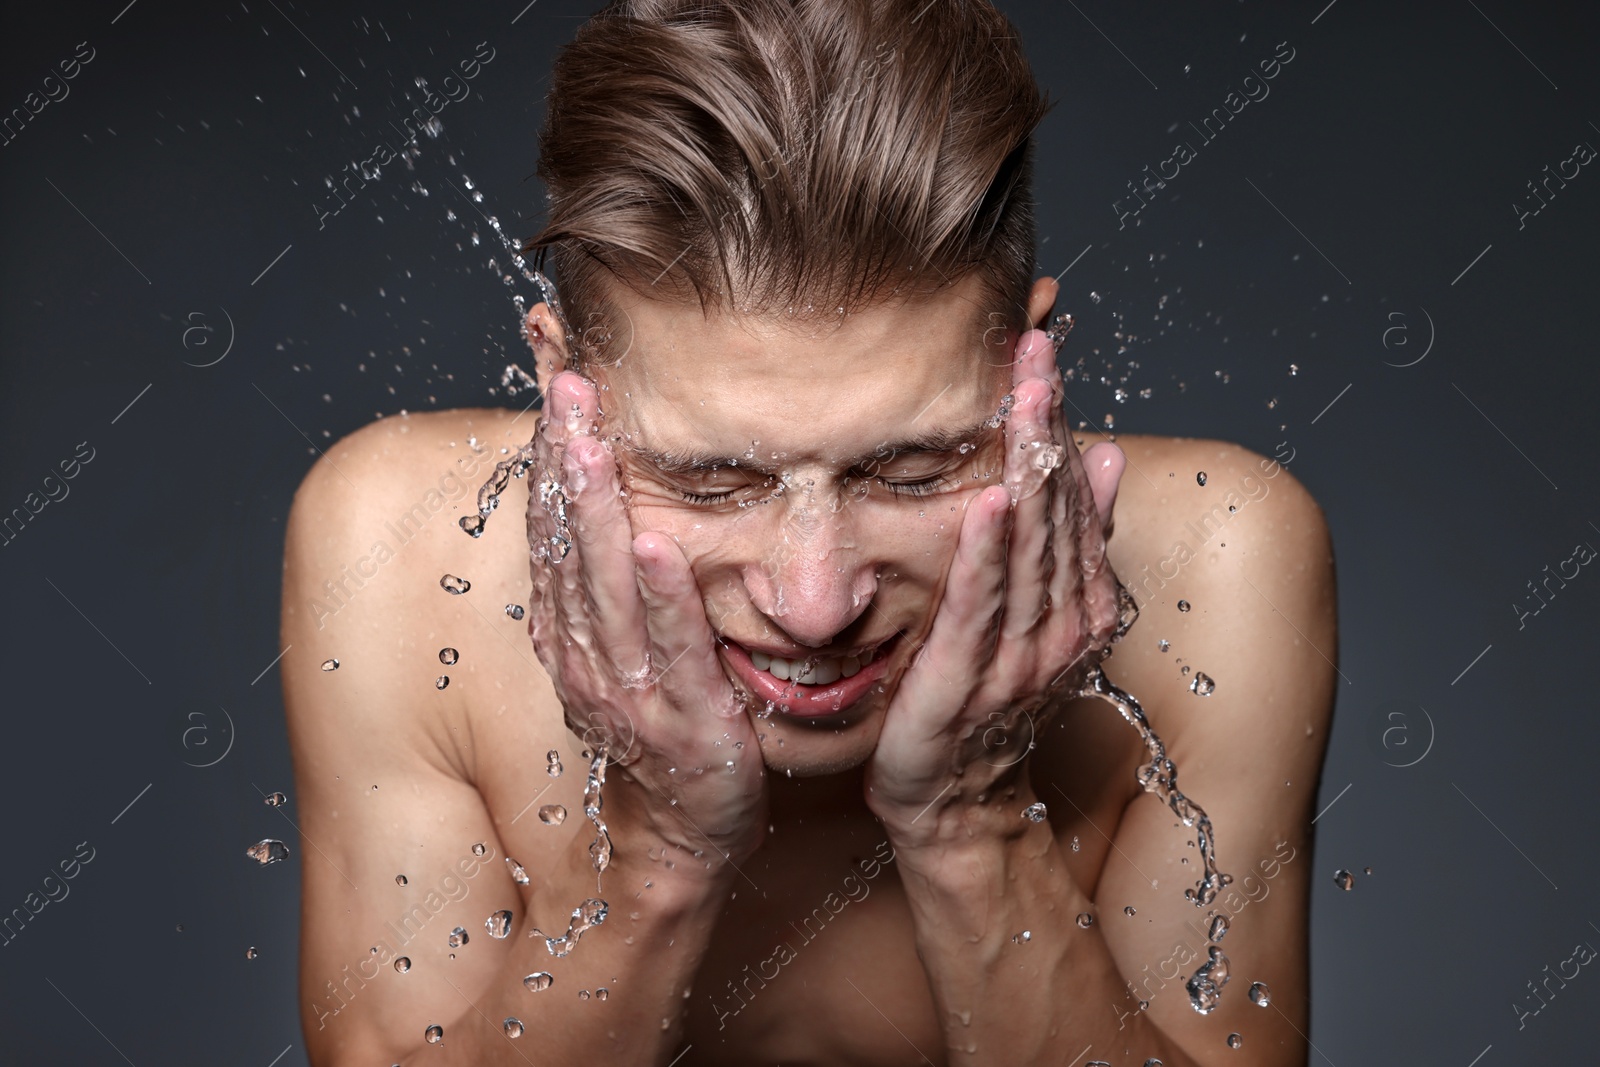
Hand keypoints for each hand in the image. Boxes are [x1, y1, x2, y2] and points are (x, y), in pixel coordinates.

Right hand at [527, 371, 767, 868]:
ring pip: (606, 588)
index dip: (551, 463)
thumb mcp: (623, 652)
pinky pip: (671, 649)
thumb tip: (607, 506)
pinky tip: (656, 545)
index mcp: (570, 636)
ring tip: (593, 443)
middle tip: (567, 389)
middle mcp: (587, 657)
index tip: (555, 394)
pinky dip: (662, 597)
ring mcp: (631, 690)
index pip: (551, 534)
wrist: (685, 833)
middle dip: (567, 464)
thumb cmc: (662, 729)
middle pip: (569, 547)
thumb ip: (611, 585)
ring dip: (599, 512)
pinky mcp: (685, 720)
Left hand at [863, 327, 1127, 841]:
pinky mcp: (969, 680)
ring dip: (1024, 462)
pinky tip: (989, 499)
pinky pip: (980, 606)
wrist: (956, 801)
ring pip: (1027, 543)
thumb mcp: (1035, 614)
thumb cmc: (984, 703)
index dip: (1057, 418)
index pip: (1070, 494)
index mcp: (1079, 603)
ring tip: (1023, 392)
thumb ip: (1067, 542)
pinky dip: (987, 552)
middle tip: (1034, 343)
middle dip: (1044, 421)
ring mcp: (1020, 655)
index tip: (1041, 345)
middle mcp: (1061, 624)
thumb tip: (1104, 457)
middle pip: (1055, 505)